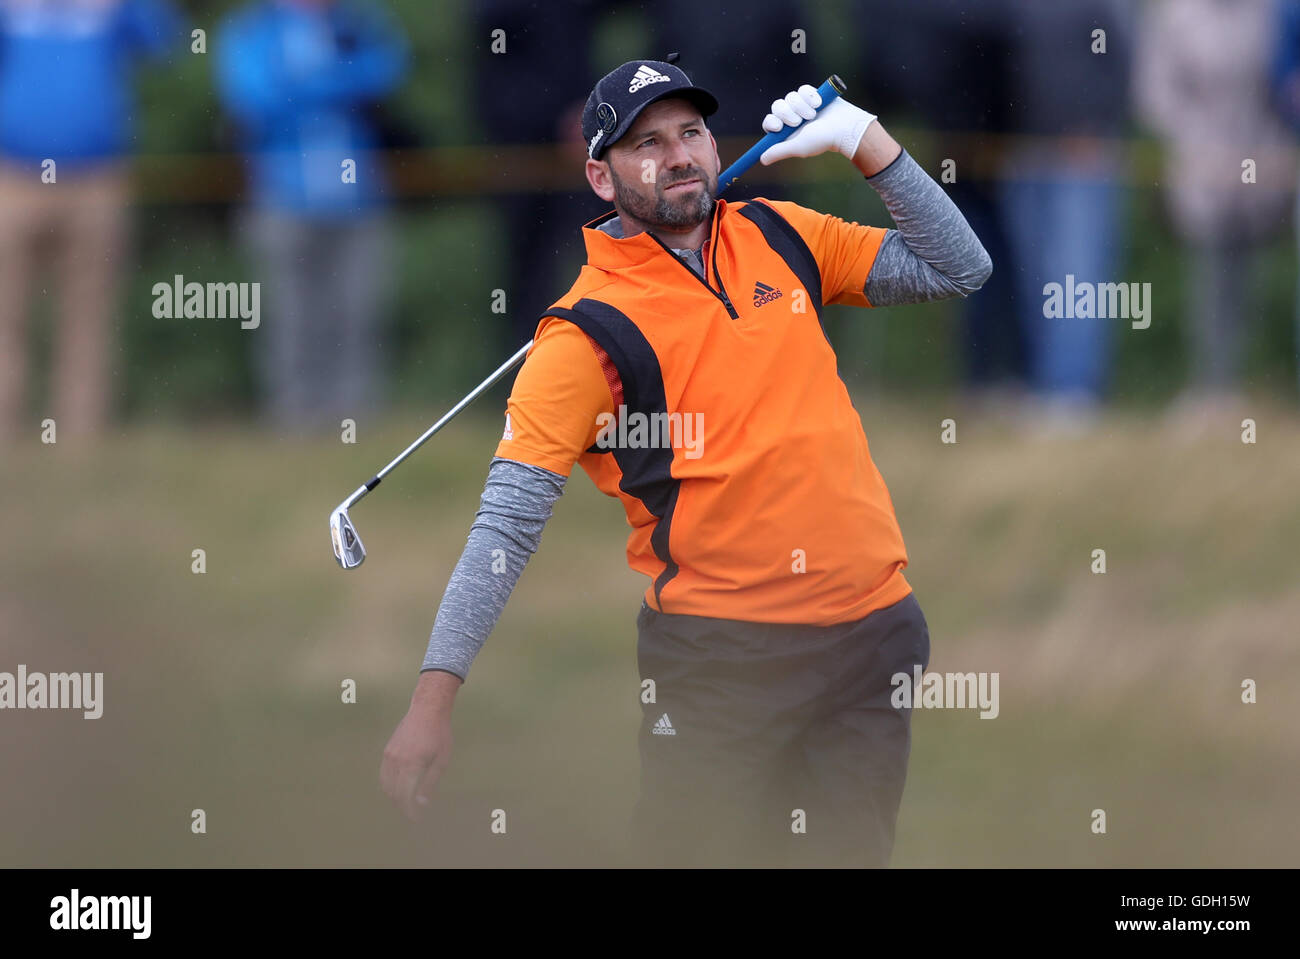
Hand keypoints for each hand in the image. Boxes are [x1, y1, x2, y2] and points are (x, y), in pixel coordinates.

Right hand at [380, 670, 460, 821]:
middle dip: (403, 807)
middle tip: (413, 814)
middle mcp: (396, 761)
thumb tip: (422, 804)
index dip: (410, 812)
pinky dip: (389, 786)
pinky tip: (399, 788)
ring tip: (407, 803)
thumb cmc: (439, 734)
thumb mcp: (442, 760)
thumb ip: (430, 784)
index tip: (417, 819)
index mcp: (412, 765)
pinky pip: (384, 775)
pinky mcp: (387, 751)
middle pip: (394, 793)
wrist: (427, 709)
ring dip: (395, 797)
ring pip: (386, 786)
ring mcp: (389, 755)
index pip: (406, 796)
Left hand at [759, 84, 876, 165]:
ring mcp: (802, 105)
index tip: (779, 127)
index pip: (769, 122)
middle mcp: (792, 117)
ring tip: (814, 114)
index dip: (771, 122)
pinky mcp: (811, 94)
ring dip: (801, 106)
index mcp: (786, 131)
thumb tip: (762, 159)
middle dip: (787, 113)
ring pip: (790, 97)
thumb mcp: (798, 147)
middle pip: (777, 106)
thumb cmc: (822, 140)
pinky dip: (810, 96)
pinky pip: (802, 89)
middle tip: (799, 121)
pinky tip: (819, 103)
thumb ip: (779, 151)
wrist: (845, 126)